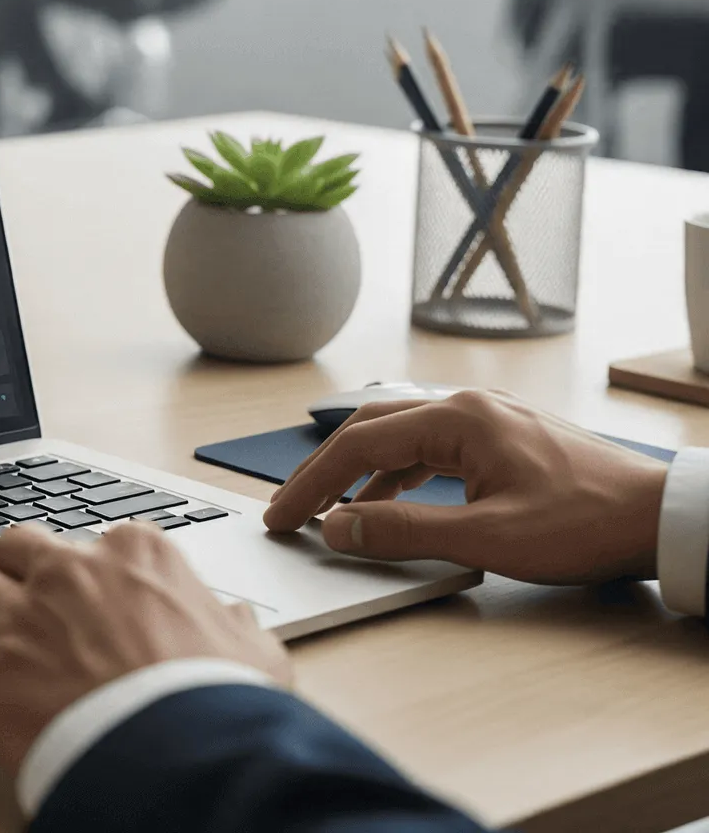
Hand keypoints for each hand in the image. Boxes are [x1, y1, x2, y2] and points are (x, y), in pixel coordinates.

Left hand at [0, 522, 290, 777]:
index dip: (91, 576)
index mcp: (135, 556)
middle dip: (18, 574)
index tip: (92, 602)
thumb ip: (235, 626)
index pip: (96, 541)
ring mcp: (21, 619)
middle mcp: (70, 573)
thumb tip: (233, 619)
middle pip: (19, 546)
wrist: (187, 759)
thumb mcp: (254, 654)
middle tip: (26, 609)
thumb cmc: (222, 705)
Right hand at [262, 391, 667, 583]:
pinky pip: (428, 449)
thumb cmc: (587, 523)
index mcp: (458, 418)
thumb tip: (338, 526)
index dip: (312, 484)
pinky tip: (389, 506)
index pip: (359, 445)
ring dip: (359, 475)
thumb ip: (404, 531)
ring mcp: (486, 419)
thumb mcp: (488, 537)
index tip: (282, 517)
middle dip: (324, 472)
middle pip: (369, 430)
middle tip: (291, 511)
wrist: (661, 517)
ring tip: (332, 514)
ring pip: (398, 438)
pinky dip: (395, 477)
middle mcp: (466, 406)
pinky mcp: (500, 438)